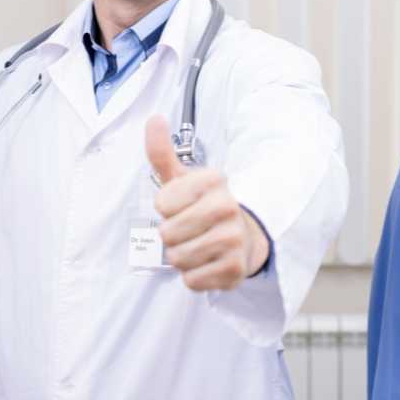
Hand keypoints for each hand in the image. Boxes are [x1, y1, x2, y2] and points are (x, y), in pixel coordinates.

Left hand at [145, 115, 268, 290]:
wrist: (245, 236)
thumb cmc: (205, 205)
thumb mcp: (182, 178)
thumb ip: (162, 152)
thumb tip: (154, 119)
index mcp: (213, 180)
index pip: (162, 204)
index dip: (166, 208)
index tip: (182, 205)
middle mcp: (227, 207)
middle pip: (167, 234)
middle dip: (172, 235)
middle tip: (190, 229)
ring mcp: (234, 240)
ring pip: (178, 258)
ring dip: (181, 257)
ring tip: (199, 245)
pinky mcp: (235, 270)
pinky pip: (192, 280)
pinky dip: (194, 276)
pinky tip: (208, 262)